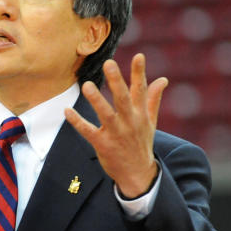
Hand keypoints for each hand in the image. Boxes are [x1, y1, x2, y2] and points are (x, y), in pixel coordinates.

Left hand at [65, 53, 167, 197]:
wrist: (138, 174)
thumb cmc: (141, 143)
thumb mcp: (150, 121)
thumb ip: (153, 99)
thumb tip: (163, 79)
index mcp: (140, 114)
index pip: (141, 90)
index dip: (139, 72)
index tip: (139, 56)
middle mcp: (129, 122)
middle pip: (122, 98)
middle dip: (116, 80)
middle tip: (108, 63)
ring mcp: (116, 134)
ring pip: (105, 114)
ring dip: (96, 100)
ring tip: (87, 85)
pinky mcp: (103, 145)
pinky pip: (88, 131)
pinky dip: (77, 121)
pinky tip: (67, 111)